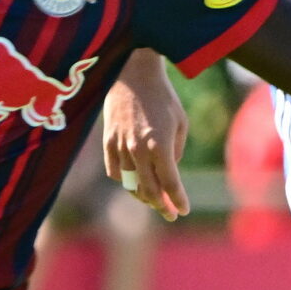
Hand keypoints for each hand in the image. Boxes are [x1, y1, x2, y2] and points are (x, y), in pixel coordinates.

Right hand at [101, 52, 191, 219]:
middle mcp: (138, 149)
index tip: (183, 211)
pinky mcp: (107, 142)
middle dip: (161, 206)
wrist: (133, 74)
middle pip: (149, 190)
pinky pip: (115, 172)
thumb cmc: (163, 97)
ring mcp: (120, 146)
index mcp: (160, 144)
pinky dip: (125, 181)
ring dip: (143, 196)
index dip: (178, 200)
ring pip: (130, 184)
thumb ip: (175, 152)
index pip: (170, 183)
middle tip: (170, 214)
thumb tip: (168, 172)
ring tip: (154, 201)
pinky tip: (134, 183)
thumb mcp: (180, 123)